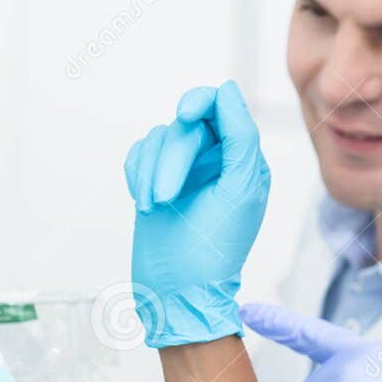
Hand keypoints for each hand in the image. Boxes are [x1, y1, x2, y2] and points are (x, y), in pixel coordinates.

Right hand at [124, 81, 269, 347]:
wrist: (178, 291)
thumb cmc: (216, 247)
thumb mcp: (240, 188)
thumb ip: (241, 135)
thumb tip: (226, 90)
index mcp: (243, 158)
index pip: (221, 106)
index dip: (202, 102)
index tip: (185, 115)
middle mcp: (214, 158)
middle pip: (185, 124)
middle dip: (173, 157)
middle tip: (167, 196)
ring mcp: (183, 169)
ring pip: (159, 137)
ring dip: (152, 172)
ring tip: (155, 206)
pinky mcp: (153, 180)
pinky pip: (139, 152)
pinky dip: (138, 174)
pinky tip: (145, 202)